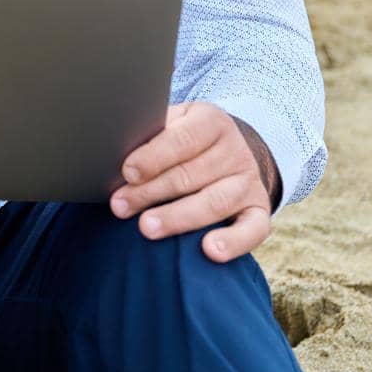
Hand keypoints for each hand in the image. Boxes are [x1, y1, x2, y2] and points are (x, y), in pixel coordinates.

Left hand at [109, 101, 276, 262]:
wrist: (228, 154)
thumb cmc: (183, 142)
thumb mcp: (171, 126)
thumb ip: (150, 135)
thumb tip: (111, 150)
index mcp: (211, 121)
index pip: (184, 138)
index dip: (154, 156)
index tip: (128, 172)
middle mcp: (235, 150)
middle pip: (192, 174)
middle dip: (152, 192)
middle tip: (120, 205)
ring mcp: (250, 182)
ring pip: (216, 201)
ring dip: (179, 217)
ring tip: (147, 228)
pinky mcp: (259, 211)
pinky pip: (253, 229)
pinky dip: (233, 242)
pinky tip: (209, 250)